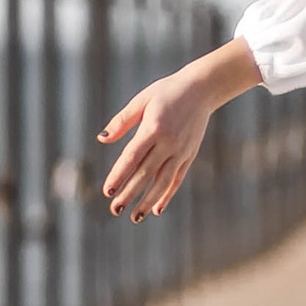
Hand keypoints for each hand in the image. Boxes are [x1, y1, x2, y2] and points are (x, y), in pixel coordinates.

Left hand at [98, 65, 213, 218]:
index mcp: (154, 127)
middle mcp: (169, 142)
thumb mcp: (142, 100)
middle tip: (115, 209)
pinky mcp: (190, 155)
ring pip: (162, 181)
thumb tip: (102, 139)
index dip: (119, 175)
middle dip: (130, 193)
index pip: (132, 157)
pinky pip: (177, 179)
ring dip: (148, 200)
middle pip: (146, 173)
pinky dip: (167, 195)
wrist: (202, 88)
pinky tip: (156, 209)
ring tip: (134, 216)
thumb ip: (122, 121)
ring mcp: (181, 150)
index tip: (108, 191)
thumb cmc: (167, 92)